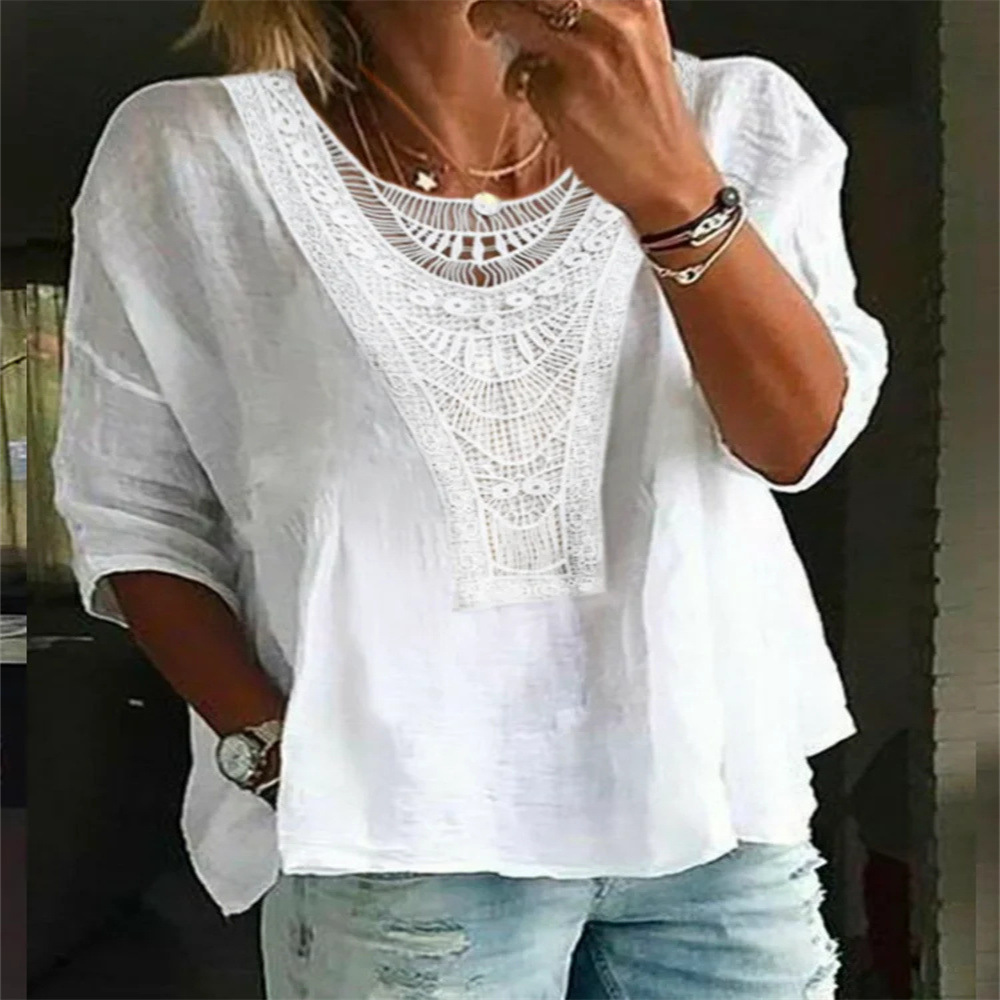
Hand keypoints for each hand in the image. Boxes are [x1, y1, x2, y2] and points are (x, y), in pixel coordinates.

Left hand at [466, 0, 724, 231]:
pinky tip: (539, 95)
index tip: (526, 2)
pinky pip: (521, 73)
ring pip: (514, 13)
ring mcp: (586, 57)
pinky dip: (522, 83)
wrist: (667, 176)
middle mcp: (615, 19)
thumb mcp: (639, 41)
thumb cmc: (650, 118)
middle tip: (492, 6)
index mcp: (638, 0)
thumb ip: (598, 14)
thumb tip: (546, 6)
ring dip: (490, 17)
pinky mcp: (562, 97)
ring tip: (488, 26)